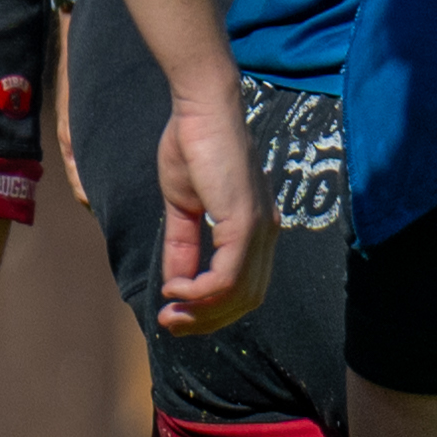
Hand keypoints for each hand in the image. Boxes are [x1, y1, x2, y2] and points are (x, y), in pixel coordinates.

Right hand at [154, 78, 270, 335]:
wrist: (199, 113)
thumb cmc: (193, 150)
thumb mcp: (184, 209)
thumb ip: (183, 247)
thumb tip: (176, 285)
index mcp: (255, 230)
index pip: (245, 287)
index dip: (212, 310)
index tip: (175, 313)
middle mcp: (266, 232)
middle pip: (246, 299)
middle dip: (206, 320)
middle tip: (170, 322)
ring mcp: (259, 228)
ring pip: (239, 294)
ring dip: (202, 312)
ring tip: (170, 310)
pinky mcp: (246, 221)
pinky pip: (229, 275)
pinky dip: (201, 292)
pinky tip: (175, 288)